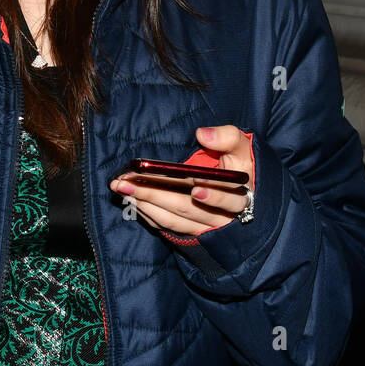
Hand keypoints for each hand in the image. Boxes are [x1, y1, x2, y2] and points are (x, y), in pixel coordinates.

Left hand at [107, 125, 253, 236]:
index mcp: (240, 196)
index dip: (214, 197)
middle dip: (157, 196)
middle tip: (129, 182)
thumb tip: (203, 134)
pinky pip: (167, 225)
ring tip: (122, 188)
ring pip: (174, 220)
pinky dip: (147, 213)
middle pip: (189, 209)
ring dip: (146, 204)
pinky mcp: (189, 231)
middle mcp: (222, 217)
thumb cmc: (238, 165)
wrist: (240, 191)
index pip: (230, 200)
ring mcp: (204, 228)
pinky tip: (131, 200)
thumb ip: (227, 138)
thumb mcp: (241, 148)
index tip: (196, 189)